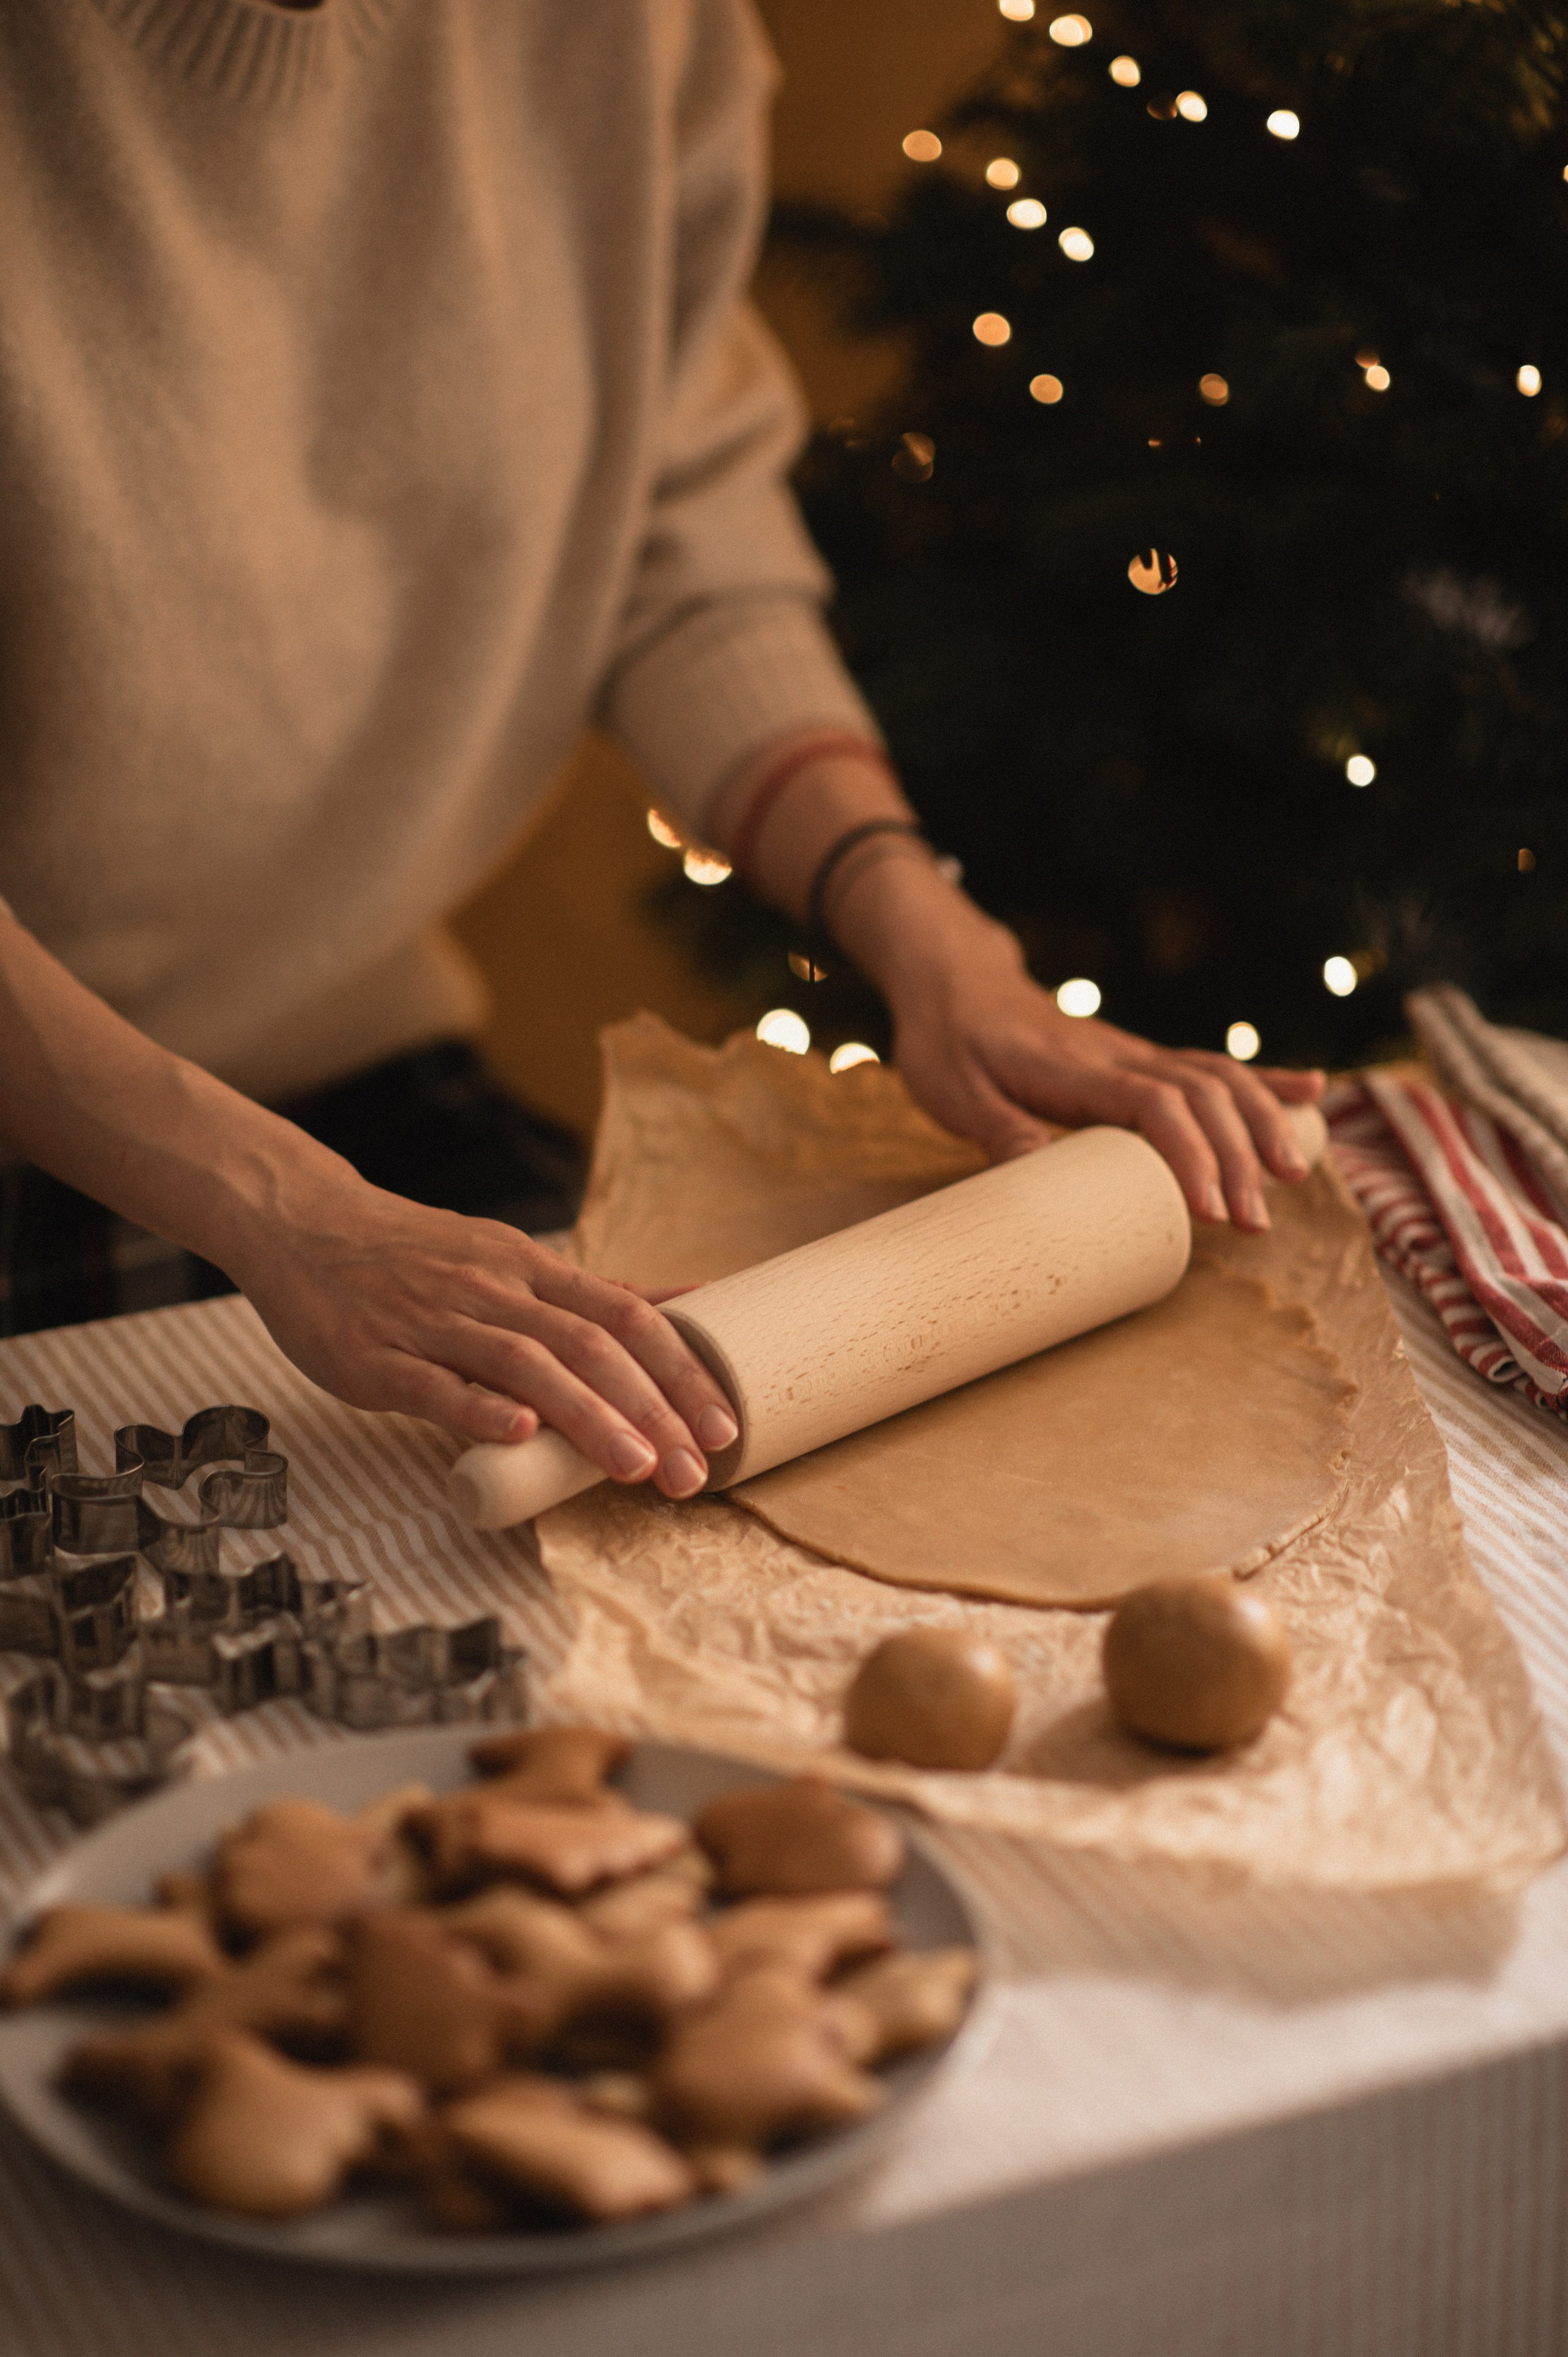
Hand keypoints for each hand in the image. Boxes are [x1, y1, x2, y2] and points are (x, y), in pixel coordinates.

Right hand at [229, 1175, 738, 1487]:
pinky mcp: (374, 1355)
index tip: (723, 1426)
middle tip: (694, 1472)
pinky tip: (517, 1435)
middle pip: (589, 1345)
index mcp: (531, 1268)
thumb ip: (593, 1293)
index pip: (626, 1317)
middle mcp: (492, 1290)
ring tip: (634, 1467)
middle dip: (651, 1410)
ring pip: (524, 1364)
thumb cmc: (420, 1256)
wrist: (305, 1225)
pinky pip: (432, 1382)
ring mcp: (433, 1320)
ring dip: (586, 1416)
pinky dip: (477, 1408)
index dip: (681, 1371)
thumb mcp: (513, 1260)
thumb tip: (689, 1302)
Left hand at [840, 857, 1323, 1231]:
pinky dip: (1265, 1080)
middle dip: (1238, 1158)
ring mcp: (1136, 1052)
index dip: (1189, 1155)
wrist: (955, 981)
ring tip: (1291, 1178)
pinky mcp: (1141, 1058)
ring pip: (1218, 1077)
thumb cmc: (949, 1042)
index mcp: (1074, 1067)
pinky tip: (1311, 1095)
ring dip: (1261, 1124)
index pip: (1152, 1106)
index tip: (1210, 1209)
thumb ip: (996, 1131)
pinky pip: (1212, 1065)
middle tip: (1255, 1224)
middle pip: (1201, 1096)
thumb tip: (1036, 1183)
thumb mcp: (952, 1091)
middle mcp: (1118, 1054)